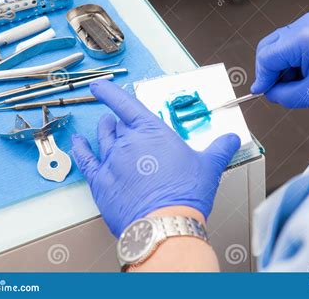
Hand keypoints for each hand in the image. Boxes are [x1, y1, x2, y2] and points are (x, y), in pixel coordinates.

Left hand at [71, 80, 240, 237]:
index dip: (109, 92)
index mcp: (152, 131)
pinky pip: (85, 159)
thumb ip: (220, 148)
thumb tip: (231, 140)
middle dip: (119, 121)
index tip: (100, 86)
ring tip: (106, 128)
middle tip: (121, 122)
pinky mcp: (101, 181)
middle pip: (116, 124)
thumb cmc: (184, 195)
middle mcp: (128, 142)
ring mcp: (111, 160)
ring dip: (104, 131)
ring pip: (102, 138)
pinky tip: (77, 143)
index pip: (125, 104)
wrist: (165, 224)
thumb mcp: (209, 166)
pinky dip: (79, 148)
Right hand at [251, 12, 308, 108]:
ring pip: (278, 48)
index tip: (262, 93)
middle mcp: (304, 26)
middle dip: (269, 72)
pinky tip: (303, 77)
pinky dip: (291, 63)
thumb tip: (270, 93)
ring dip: (281, 68)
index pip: (266, 58)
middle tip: (276, 91)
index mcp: (303, 38)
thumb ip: (284, 95)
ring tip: (296, 85)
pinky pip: (291, 47)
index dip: (262, 79)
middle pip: (268, 48)